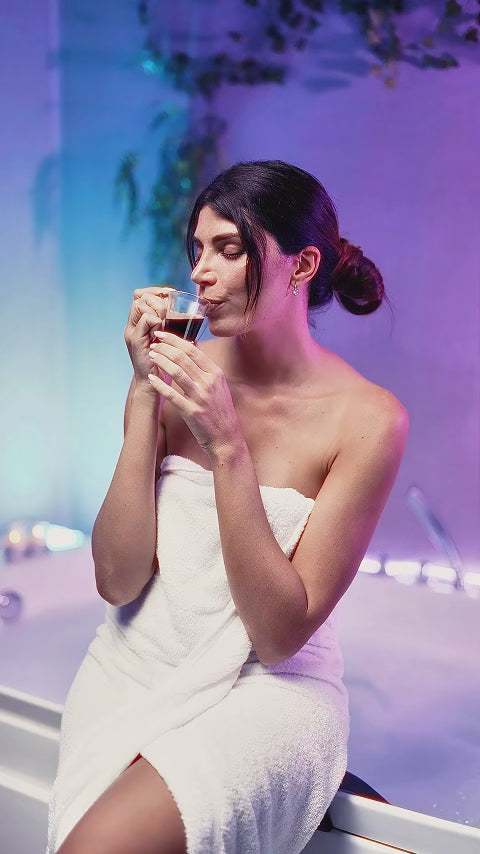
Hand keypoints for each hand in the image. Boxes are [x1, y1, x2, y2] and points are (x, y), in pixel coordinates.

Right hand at [124, 286, 175, 387]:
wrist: (153, 385)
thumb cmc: (165, 363)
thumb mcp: (170, 339)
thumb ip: (173, 325)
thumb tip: (190, 311)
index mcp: (139, 323)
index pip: (140, 294)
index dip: (155, 291)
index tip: (171, 294)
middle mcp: (133, 325)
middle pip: (139, 296)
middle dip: (157, 298)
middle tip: (169, 311)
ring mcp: (132, 332)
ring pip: (140, 304)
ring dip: (158, 309)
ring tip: (167, 321)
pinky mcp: (136, 340)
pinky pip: (146, 319)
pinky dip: (157, 321)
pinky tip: (164, 331)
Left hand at [147, 331, 242, 455]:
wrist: (226, 437)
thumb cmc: (220, 410)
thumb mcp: (219, 385)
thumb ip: (206, 368)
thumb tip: (192, 348)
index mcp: (215, 373)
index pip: (193, 350)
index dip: (175, 340)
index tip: (162, 334)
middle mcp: (209, 383)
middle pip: (183, 358)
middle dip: (165, 347)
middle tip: (153, 342)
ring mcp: (200, 397)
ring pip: (177, 372)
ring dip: (161, 361)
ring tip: (151, 356)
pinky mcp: (192, 411)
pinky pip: (172, 395)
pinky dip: (160, 385)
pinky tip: (152, 379)